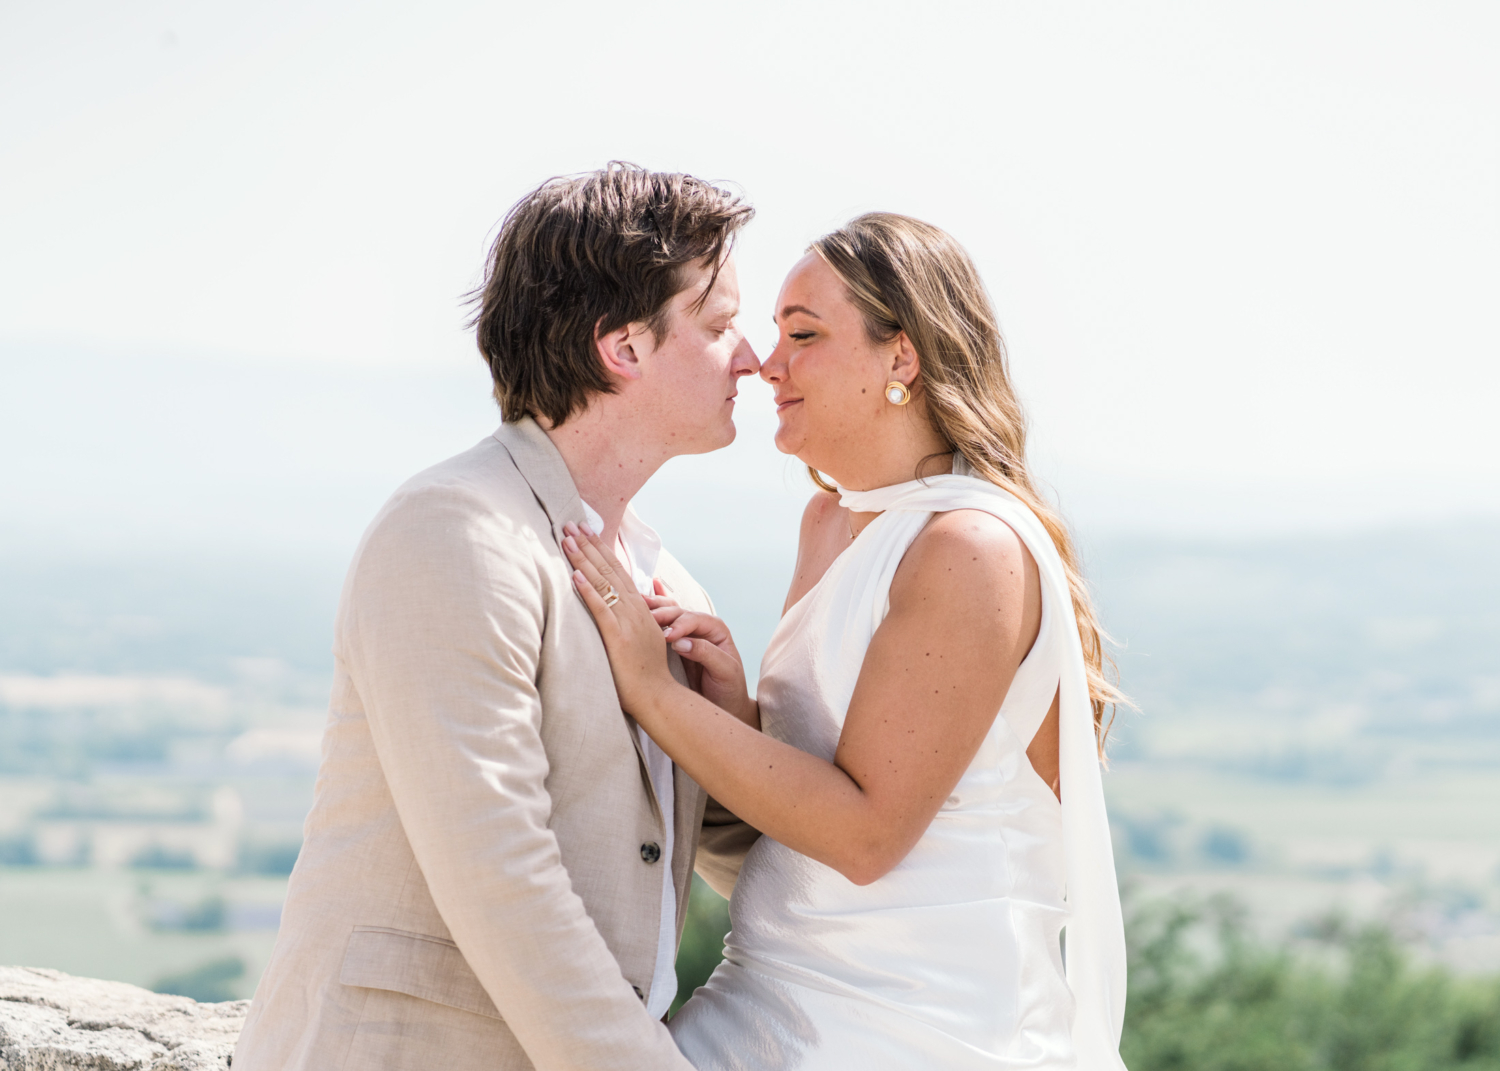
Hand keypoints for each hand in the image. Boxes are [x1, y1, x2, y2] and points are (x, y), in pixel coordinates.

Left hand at [562, 523, 678, 717]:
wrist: (659, 696)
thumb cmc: (646, 673)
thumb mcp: (642, 639)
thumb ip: (632, 620)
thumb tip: (617, 607)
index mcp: (640, 609)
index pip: (619, 571)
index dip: (602, 549)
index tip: (587, 531)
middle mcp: (635, 610)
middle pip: (610, 570)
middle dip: (589, 545)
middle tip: (572, 523)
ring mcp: (628, 622)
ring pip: (604, 583)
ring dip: (584, 559)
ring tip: (568, 539)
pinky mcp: (619, 637)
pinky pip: (602, 609)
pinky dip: (588, 590)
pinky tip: (575, 576)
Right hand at [648, 597, 756, 727]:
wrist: (724, 706)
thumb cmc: (728, 690)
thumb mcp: (725, 672)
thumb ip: (706, 653)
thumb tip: (679, 643)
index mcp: (716, 630)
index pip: (695, 619)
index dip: (680, 624)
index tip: (666, 637)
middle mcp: (700, 627)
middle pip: (678, 612)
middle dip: (661, 614)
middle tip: (643, 621)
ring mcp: (684, 634)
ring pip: (666, 614)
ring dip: (650, 610)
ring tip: (633, 608)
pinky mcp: (671, 645)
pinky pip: (660, 626)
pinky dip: (648, 615)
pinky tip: (637, 603)